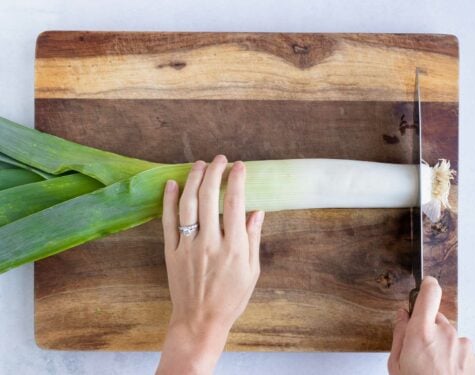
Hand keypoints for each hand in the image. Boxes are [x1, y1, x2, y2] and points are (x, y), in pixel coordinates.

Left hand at [156, 155, 264, 374]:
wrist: (200, 321)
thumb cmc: (231, 298)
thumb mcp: (252, 271)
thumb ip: (253, 239)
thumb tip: (257, 211)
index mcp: (233, 247)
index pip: (236, 204)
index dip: (237, 180)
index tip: (239, 166)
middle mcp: (210, 243)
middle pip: (209, 198)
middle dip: (214, 172)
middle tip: (219, 159)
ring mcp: (187, 247)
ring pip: (187, 205)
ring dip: (193, 180)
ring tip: (199, 164)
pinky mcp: (171, 252)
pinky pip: (168, 222)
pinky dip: (169, 201)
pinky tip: (172, 184)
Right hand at [388, 276, 474, 374]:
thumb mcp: (395, 364)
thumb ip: (399, 333)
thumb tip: (402, 314)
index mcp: (421, 332)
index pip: (429, 294)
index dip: (427, 286)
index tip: (426, 284)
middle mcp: (445, 333)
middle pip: (436, 318)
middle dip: (428, 328)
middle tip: (420, 350)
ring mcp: (463, 345)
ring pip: (449, 335)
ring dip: (442, 344)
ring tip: (433, 367)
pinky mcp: (474, 358)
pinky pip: (461, 349)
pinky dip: (454, 356)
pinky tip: (446, 372)